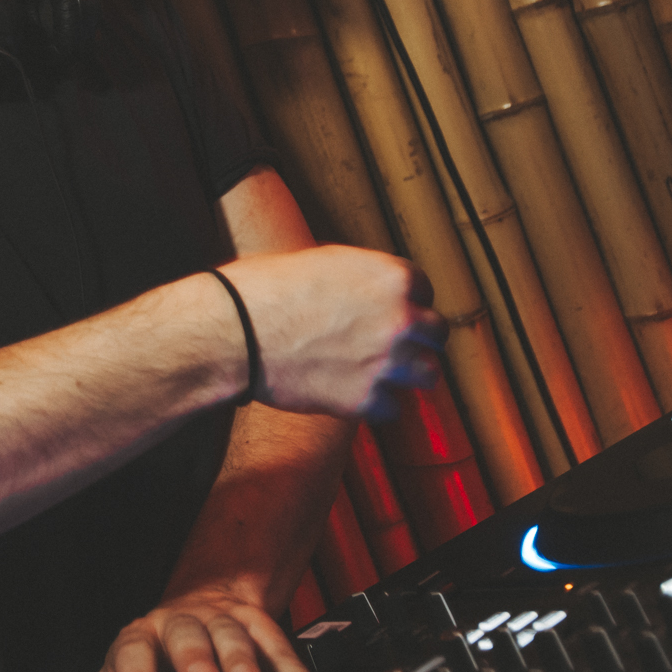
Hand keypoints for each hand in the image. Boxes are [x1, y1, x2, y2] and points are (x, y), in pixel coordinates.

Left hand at [26, 583, 310, 671]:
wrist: (194, 612)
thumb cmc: (145, 666)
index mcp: (134, 645)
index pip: (130, 660)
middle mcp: (175, 628)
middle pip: (183, 637)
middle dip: (193, 661)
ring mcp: (217, 622)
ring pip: (228, 634)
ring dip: (240, 661)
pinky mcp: (255, 623)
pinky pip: (274, 640)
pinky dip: (288, 667)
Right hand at [218, 246, 446, 417]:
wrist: (234, 330)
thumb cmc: (265, 289)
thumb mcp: (321, 262)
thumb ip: (358, 278)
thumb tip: (365, 290)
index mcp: (391, 277)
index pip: (424, 290)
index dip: (405, 301)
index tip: (391, 311)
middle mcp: (400, 319)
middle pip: (437, 334)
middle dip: (417, 338)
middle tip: (393, 344)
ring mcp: (386, 362)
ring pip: (428, 374)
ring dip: (408, 374)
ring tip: (382, 373)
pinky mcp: (366, 401)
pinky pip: (392, 409)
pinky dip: (375, 405)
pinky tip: (352, 393)